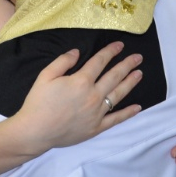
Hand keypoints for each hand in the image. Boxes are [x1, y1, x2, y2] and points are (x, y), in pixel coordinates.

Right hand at [8, 42, 143, 149]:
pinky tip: (137, 107)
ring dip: (130, 83)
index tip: (120, 45)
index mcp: (81, 81)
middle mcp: (93, 95)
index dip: (110, 52)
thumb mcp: (45, 76)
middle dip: (126, 65)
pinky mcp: (97, 127)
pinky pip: (116, 119)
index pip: (100, 62)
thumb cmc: (38, 102)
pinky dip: (128, 113)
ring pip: (118, 95)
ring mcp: (97, 113)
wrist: (36, 131)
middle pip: (114, 76)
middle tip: (138, 57)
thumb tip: (77, 52)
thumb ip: (62, 62)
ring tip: (139, 74)